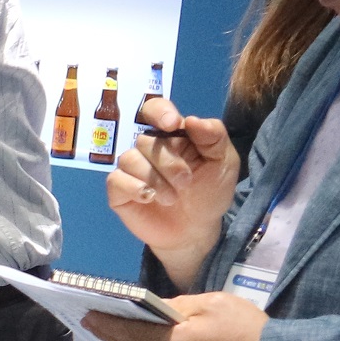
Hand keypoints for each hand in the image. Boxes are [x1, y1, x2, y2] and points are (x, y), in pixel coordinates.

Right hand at [109, 96, 240, 277]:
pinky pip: (116, 180)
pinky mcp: (119, 190)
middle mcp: (148, 148)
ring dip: (155, 179)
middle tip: (186, 183)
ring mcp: (131, 169)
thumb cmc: (210, 192)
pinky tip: (149, 198)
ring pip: (130, 158)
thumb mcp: (223, 162)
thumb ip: (214, 136)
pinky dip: (134, 188)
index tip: (172, 125)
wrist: (196, 230)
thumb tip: (191, 119)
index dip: (159, 112)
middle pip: (147, 140)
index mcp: (172, 135)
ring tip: (171, 198)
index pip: (155, 109)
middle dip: (169, 162)